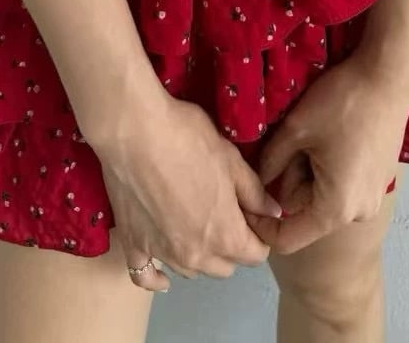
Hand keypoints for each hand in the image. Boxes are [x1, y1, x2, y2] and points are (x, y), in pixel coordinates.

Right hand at [95, 91, 282, 290]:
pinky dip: (157, 277)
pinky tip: (164, 272)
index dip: (259, 234)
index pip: (256, 255)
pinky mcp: (134, 245)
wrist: (135, 131)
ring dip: (200, 255)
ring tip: (195, 225)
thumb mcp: (232, 160)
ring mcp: (163, 254)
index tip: (251, 213)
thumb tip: (274, 212)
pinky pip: (146, 276)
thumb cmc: (189, 139)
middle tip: (225, 214)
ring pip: (191, 271)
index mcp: (226, 236)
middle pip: (225, 267)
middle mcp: (196, 256)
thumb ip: (255, 192)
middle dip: (232, 247)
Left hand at [253, 41, 408, 254]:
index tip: (245, 202)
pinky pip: (343, 185)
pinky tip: (336, 135)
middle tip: (297, 141)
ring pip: (323, 195)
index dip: (261, 226)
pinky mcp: (380, 180)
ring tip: (319, 134)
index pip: (287, 240)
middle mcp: (358, 213)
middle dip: (291, 179)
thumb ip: (270, 162)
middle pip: (305, 210)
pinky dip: (330, 166)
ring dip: (311, 171)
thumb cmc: (343, 103)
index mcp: (335, 209)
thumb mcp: (295, 130)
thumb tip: (257, 181)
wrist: (390, 77)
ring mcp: (373, 197)